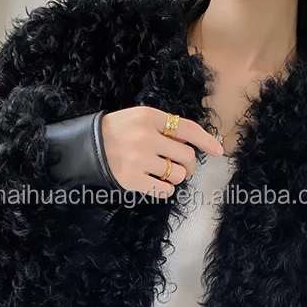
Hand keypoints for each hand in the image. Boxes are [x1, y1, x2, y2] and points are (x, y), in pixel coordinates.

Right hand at [101, 106, 223, 195]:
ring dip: (177, 176)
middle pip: (187, 155)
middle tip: (182, 165)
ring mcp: (138, 160)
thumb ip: (168, 126)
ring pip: (179, 174)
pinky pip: (165, 190)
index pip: (187, 128)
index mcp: (150, 117)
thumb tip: (200, 142)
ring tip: (164, 172)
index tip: (218, 151)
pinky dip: (166, 189)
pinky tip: (157, 182)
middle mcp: (146, 137)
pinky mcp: (132, 180)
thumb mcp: (142, 117)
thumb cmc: (120, 130)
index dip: (206, 141)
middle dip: (189, 163)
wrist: (88, 146)